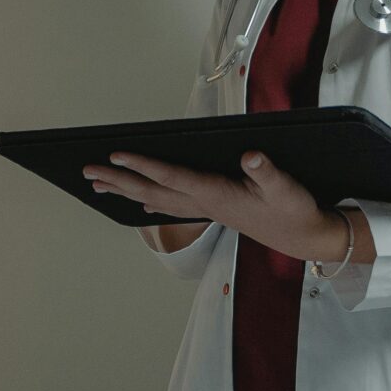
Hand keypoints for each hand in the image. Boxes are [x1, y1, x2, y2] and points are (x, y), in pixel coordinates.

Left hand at [85, 150, 350, 264]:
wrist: (302, 236)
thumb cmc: (293, 208)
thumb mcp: (285, 186)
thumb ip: (266, 171)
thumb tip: (250, 156)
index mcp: (215, 194)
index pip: (171, 176)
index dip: (143, 165)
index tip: (116, 155)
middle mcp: (203, 203)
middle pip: (151, 190)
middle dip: (119, 179)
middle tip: (87, 171)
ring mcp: (204, 209)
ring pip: (155, 199)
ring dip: (126, 190)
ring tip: (98, 184)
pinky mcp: (210, 210)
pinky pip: (169, 206)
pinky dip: (149, 200)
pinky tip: (138, 201)